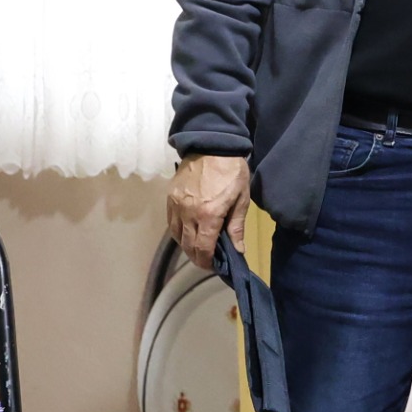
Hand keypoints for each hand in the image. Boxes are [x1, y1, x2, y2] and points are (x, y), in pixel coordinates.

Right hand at [168, 154, 250, 268]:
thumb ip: (237, 226)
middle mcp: (188, 213)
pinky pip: (171, 222)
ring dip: (187, 246)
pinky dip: (179, 232)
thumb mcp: (241, 199)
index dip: (207, 262)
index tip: (214, 267)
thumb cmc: (232, 171)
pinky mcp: (170, 198)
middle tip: (208, 260)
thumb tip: (238, 251)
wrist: (212, 145)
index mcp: (209, 215)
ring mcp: (176, 205)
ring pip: (177, 236)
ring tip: (199, 248)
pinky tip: (188, 233)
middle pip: (188, 245)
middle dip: (197, 257)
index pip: (203, 248)